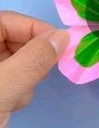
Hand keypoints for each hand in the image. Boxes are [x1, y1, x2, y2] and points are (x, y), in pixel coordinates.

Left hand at [0, 11, 68, 127]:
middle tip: (39, 76)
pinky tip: (11, 106)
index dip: (36, 29)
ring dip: (25, 77)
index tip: (62, 45)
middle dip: (30, 58)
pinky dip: (18, 89)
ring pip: (17, 59)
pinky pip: (12, 77)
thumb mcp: (3, 88)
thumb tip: (63, 37)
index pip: (7, 21)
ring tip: (16, 98)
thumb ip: (34, 60)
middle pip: (13, 39)